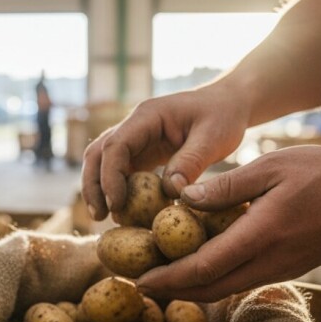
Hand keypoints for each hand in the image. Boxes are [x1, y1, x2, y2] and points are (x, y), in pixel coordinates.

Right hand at [81, 85, 250, 220]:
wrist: (227, 104)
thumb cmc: (223, 116)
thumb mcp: (214, 138)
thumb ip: (190, 162)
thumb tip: (170, 192)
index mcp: (148, 116)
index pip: (116, 145)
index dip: (111, 176)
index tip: (116, 204)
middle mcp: (134, 126)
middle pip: (98, 153)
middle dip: (94, 184)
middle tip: (99, 216)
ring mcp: (136, 139)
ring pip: (102, 162)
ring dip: (99, 188)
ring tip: (104, 218)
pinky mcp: (142, 153)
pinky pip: (121, 172)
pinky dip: (117, 190)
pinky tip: (123, 212)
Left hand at [135, 145, 320, 301]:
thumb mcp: (271, 167)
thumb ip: (225, 186)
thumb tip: (182, 198)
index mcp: (261, 235)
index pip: (203, 267)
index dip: (168, 278)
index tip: (139, 280)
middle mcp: (269, 261)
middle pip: (209, 289)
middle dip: (172, 291)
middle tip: (139, 287)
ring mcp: (281, 269)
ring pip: (226, 289)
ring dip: (191, 289)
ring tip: (161, 280)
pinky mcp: (288, 268)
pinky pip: (243, 282)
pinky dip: (214, 281)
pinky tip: (199, 269)